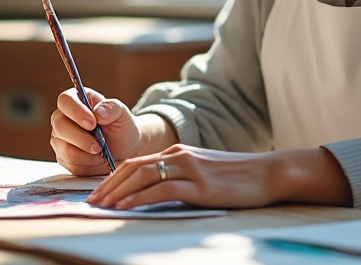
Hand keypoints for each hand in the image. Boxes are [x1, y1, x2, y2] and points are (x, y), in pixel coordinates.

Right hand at [49, 87, 144, 175]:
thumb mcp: (122, 114)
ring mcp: (61, 139)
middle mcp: (63, 118)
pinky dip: (88, 163)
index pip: (65, 100)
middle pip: (60, 126)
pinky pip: (70, 163)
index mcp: (76, 100)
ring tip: (101, 151)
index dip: (76, 111)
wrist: (125, 150)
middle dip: (81, 138)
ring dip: (87, 153)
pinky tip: (97, 158)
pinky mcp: (63, 158)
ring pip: (65, 148)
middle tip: (99, 145)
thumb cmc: (121, 127)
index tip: (93, 123)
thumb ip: (113, 107)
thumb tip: (99, 111)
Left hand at [85, 145, 353, 209]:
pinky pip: (161, 190)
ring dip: (118, 192)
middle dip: (108, 185)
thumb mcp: (204, 173)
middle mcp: (179, 155)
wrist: (268, 173)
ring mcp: (189, 168)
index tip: (98, 193)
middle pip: (133, 167)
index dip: (113, 177)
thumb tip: (155, 193)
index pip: (136, 162)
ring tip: (102, 206)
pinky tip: (126, 207)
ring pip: (142, 176)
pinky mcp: (199, 185)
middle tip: (92, 202)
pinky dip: (139, 198)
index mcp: (178, 152)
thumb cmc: (237, 178)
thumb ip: (180, 178)